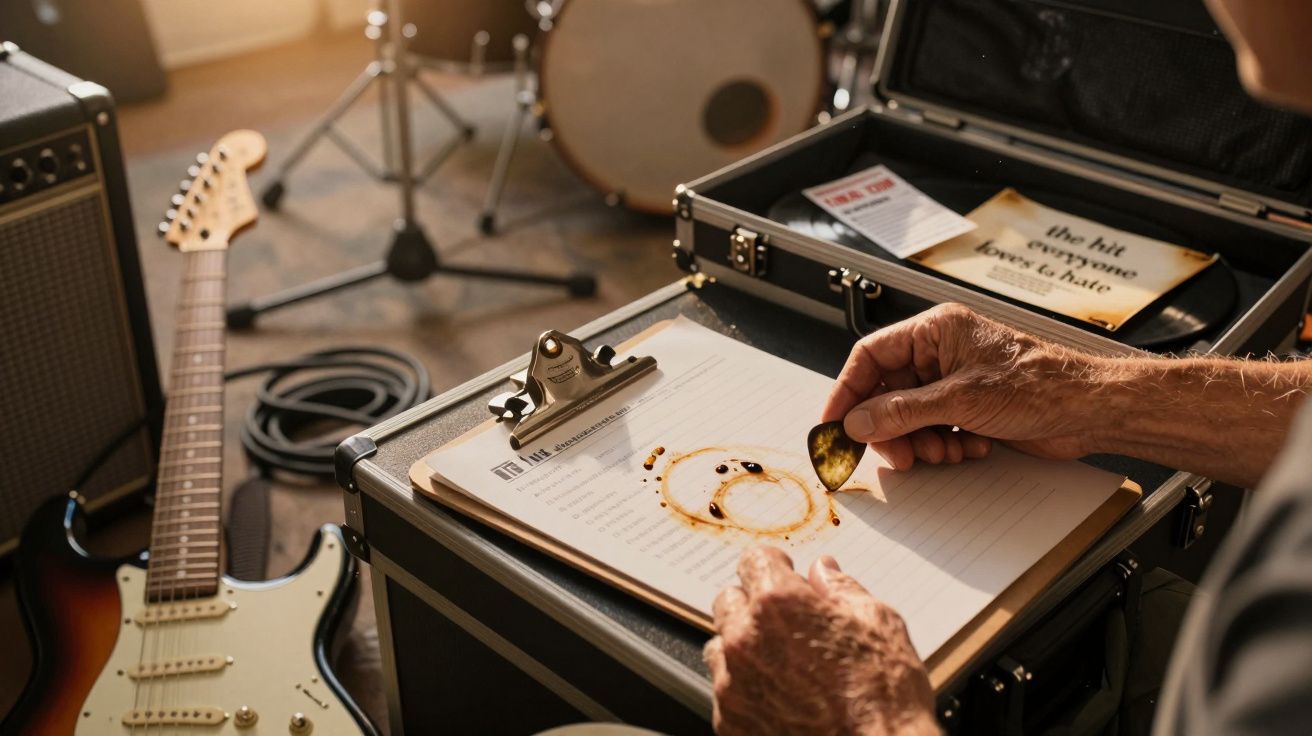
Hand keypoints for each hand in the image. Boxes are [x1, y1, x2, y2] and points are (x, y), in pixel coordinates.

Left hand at [704, 547, 936, 735]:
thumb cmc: (884, 698)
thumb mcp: (879, 624)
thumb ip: (842, 589)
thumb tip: (824, 571)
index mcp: (779, 604)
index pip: (753, 560)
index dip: (773, 564)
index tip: (782, 572)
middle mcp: (746, 639)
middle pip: (728, 600)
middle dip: (753, 604)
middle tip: (786, 622)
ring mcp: (732, 684)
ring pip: (720, 647)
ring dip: (744, 647)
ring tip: (783, 664)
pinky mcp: (730, 722)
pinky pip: (725, 693)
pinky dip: (746, 690)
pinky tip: (780, 698)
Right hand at [822, 303, 1103, 469]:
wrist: (1088, 410)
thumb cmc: (1040, 385)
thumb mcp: (960, 399)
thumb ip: (901, 412)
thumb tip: (857, 422)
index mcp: (934, 331)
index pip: (870, 356)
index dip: (847, 391)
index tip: (834, 424)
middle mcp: (940, 352)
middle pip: (887, 393)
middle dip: (890, 427)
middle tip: (896, 453)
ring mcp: (954, 381)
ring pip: (909, 417)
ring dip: (920, 441)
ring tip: (944, 450)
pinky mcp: (968, 408)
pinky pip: (933, 430)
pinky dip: (944, 445)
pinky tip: (970, 447)